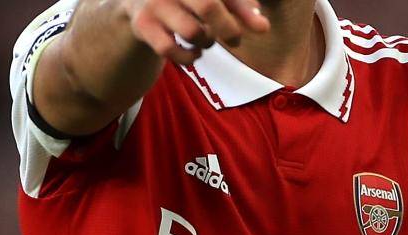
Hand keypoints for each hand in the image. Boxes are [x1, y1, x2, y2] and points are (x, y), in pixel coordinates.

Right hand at [123, 0, 269, 63]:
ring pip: (192, 32)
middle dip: (228, 29)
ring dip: (206, 42)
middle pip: (208, 6)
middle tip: (235, 40)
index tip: (261, 28)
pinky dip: (188, 57)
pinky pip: (170, 49)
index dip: (244, 10)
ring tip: (206, 39)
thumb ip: (240, 8)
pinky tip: (194, 53)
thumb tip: (263, 28)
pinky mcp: (144, 24)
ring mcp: (156, 3)